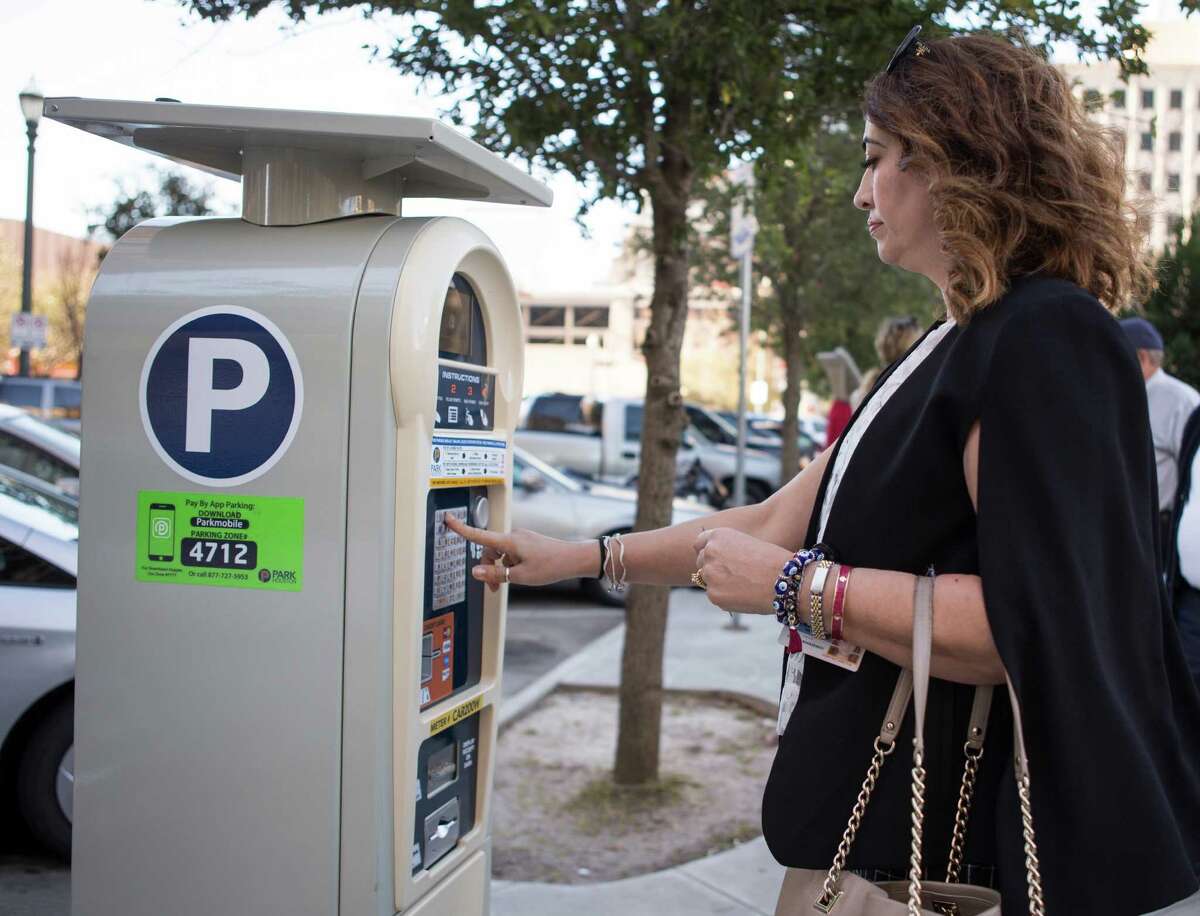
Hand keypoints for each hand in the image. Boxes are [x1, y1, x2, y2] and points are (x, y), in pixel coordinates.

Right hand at [443, 514, 589, 591]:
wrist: (574, 558)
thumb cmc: (551, 565)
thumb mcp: (520, 575)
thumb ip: (496, 574)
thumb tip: (475, 572)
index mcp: (509, 541)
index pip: (479, 535)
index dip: (461, 529)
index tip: (447, 520)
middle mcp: (513, 536)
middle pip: (489, 550)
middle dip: (488, 568)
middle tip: (494, 588)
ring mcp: (521, 539)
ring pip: (500, 553)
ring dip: (499, 568)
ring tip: (509, 582)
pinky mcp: (527, 542)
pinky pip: (510, 553)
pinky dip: (509, 564)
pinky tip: (520, 574)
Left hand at [693, 527, 790, 614]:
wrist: (786, 580)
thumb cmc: (773, 561)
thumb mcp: (746, 544)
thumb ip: (727, 551)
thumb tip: (714, 564)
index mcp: (718, 536)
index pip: (699, 544)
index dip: (707, 552)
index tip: (715, 560)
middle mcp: (709, 552)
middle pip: (701, 563)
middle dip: (713, 569)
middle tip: (734, 576)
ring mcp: (709, 574)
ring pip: (707, 581)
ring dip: (719, 584)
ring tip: (744, 585)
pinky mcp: (713, 594)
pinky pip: (715, 596)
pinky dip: (726, 597)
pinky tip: (744, 594)